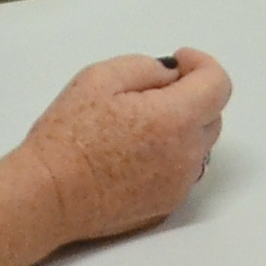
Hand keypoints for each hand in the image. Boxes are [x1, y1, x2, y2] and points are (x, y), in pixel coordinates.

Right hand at [0, 50, 232, 265]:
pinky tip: (133, 155)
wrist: (47, 195)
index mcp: (176, 120)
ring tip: (138, 126)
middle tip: (150, 92)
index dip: (202, 64)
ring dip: (182, 128)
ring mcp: (180, 184)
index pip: (218, 84)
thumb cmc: (67, 135)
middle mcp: (187, 155)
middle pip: (211, 115)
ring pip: (198, 146)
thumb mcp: (100, 78)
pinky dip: (170, 156)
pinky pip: (182, 171)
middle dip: (190, 96)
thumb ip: (147, 68)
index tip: (179, 61)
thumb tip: (171, 76)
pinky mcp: (167, 205)